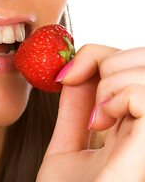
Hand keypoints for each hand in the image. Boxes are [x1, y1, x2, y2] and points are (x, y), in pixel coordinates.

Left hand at [36, 44, 144, 181]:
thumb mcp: (68, 147)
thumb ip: (75, 110)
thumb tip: (75, 70)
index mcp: (133, 128)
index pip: (133, 63)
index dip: (98, 55)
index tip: (66, 75)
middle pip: (144, 57)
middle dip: (107, 62)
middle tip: (82, 92)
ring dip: (111, 82)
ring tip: (96, 118)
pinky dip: (120, 96)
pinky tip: (102, 122)